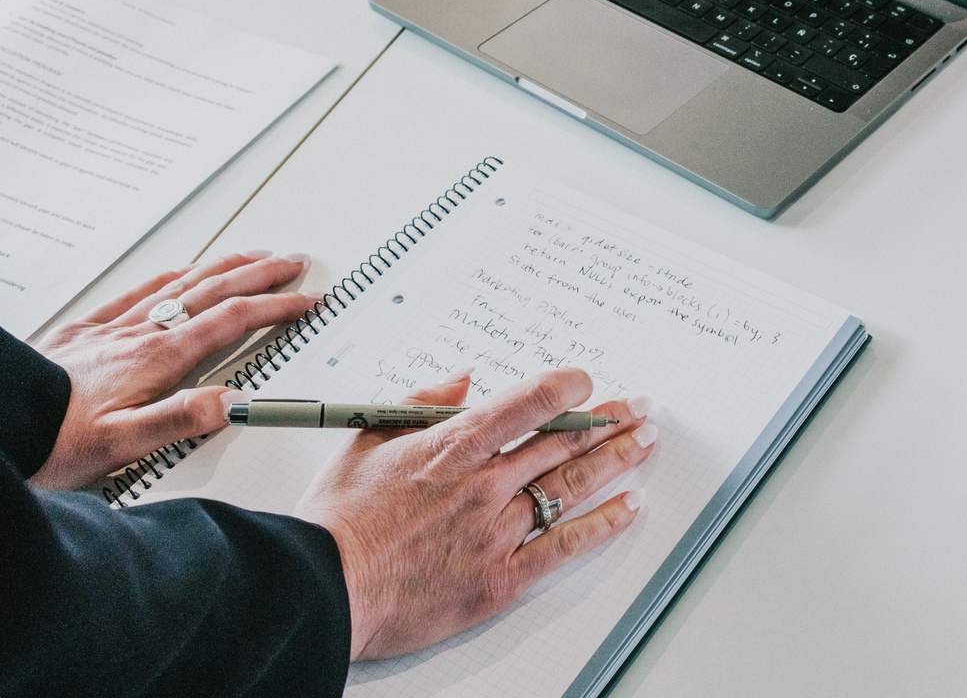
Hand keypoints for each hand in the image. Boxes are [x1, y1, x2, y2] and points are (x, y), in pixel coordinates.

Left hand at [29, 251, 318, 489]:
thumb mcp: (122, 444)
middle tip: (295, 262)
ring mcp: (113, 328)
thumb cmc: (53, 440)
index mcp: (158, 359)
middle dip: (260, 274)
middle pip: (213, 291)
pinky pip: (137, 291)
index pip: (231, 322)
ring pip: (181, 284)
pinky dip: (170, 275)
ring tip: (253, 254)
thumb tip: (232, 401)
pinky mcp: (85, 331)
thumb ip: (180, 419)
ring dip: (224, 266)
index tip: (306, 300)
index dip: (274, 308)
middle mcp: (140, 334)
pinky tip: (179, 270)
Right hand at [295, 369, 655, 660]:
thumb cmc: (337, 519)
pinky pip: (564, 546)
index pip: (529, 402)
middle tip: (637, 407)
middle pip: (561, 443)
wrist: (322, 587)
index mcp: (453, 445)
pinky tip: (630, 507)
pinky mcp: (499, 578)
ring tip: (644, 442)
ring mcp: (496, 531)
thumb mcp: (367, 438)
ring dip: (615, 461)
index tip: (588, 382)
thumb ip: (418, 402)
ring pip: (570, 487)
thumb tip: (461, 379)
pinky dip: (602, 525)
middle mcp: (484, 484)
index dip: (568, 387)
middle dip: (607, 420)